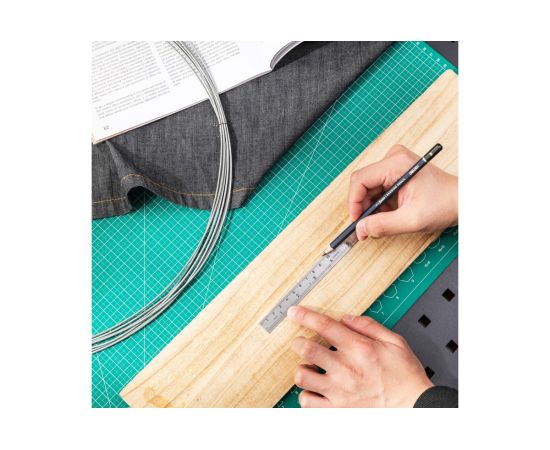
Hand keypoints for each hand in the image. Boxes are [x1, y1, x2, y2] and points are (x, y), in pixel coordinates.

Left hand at [288, 305, 432, 406]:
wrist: (415, 407)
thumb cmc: (405, 376)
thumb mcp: (395, 341)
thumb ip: (369, 326)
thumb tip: (346, 318)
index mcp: (358, 348)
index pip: (324, 326)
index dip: (305, 316)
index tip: (294, 312)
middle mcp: (345, 368)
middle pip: (306, 348)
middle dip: (298, 342)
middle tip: (299, 342)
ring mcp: (339, 390)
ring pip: (302, 375)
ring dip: (302, 368)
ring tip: (310, 368)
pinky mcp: (336, 409)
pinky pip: (307, 401)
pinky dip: (306, 394)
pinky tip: (315, 389)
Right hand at [349, 144, 457, 239]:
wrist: (462, 200)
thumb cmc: (444, 204)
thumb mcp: (412, 220)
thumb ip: (383, 225)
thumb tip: (361, 229)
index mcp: (397, 163)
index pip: (360, 179)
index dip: (354, 202)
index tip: (357, 221)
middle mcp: (393, 158)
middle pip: (362, 183)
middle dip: (363, 206)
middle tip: (368, 226)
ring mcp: (394, 163)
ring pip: (368, 187)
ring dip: (371, 206)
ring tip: (384, 220)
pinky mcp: (395, 170)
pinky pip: (377, 187)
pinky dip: (378, 203)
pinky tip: (389, 213)